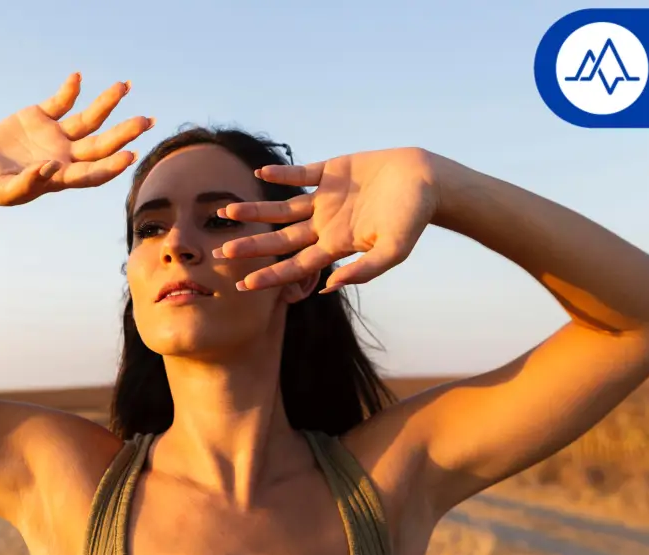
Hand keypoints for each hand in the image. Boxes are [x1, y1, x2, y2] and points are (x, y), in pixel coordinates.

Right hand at [0, 72, 153, 206]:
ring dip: (107, 103)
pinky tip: (77, 78)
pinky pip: (61, 101)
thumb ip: (27, 184)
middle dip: (124, 133)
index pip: (93, 173)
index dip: (111, 166)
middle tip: (146, 121)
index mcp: (61, 178)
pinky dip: (69, 90)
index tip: (130, 156)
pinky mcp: (40, 117)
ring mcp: (55, 135)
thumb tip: (51, 169)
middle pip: (101, 144)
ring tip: (124, 86)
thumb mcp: (4, 191)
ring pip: (89, 119)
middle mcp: (65, 156)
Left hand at [216, 148, 440, 292]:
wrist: (426, 180)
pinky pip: (299, 174)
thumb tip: (328, 288)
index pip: (296, 266)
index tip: (243, 285)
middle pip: (281, 240)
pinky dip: (280, 174)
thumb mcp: (393, 251)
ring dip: (256, 210)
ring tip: (227, 213)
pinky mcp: (331, 172)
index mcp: (336, 246)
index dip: (271, 276)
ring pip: (282, 208)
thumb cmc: (413, 219)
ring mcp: (325, 198)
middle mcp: (325, 224)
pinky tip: (259, 174)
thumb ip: (363, 271)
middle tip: (222, 254)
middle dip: (252, 247)